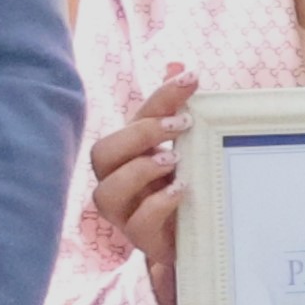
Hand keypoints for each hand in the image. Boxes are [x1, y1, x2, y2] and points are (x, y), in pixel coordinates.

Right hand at [89, 63, 195, 298]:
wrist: (201, 240)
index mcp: (131, 153)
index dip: (157, 96)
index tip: (190, 79)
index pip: (132, 118)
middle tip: (182, 125)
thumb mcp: (191, 147)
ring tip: (173, 160)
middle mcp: (119, 181)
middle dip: (139, 134)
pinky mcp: (141, 240)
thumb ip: (179, 110)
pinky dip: (158, 203)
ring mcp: (126, 213)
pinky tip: (182, 190)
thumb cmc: (187, 186)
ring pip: (106, 192)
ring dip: (139, 170)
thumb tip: (177, 64)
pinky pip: (135, 223)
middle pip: (103, 152)